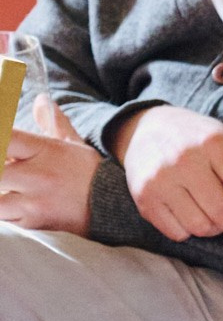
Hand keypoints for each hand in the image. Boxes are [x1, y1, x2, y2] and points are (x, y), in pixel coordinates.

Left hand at [0, 113, 101, 236]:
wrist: (112, 209)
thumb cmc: (89, 174)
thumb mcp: (74, 144)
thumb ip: (54, 122)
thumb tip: (40, 99)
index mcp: (45, 150)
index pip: (6, 136)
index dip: (0, 138)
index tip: (4, 146)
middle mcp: (38, 174)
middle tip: (6, 170)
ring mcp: (34, 200)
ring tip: (7, 187)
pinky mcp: (32, 221)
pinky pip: (3, 217)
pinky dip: (3, 211)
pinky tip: (11, 204)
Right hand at [112, 105, 222, 243]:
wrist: (144, 130)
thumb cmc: (196, 140)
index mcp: (214, 143)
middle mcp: (184, 160)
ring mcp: (160, 181)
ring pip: (202, 227)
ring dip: (217, 230)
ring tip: (219, 216)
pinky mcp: (144, 200)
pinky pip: (178, 233)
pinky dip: (191, 231)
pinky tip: (193, 214)